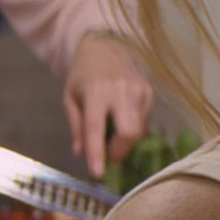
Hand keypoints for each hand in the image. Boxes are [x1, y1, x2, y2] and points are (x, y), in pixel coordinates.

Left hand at [64, 32, 152, 179]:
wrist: (105, 46)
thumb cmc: (83, 75)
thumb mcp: (70, 98)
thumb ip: (76, 126)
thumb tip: (80, 153)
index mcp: (95, 92)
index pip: (96, 128)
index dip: (97, 153)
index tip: (97, 173)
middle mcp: (120, 91)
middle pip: (129, 133)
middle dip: (119, 151)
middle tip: (108, 155)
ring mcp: (139, 91)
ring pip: (139, 130)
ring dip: (125, 141)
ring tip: (112, 134)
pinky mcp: (150, 92)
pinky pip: (144, 120)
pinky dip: (133, 128)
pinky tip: (122, 120)